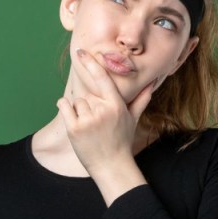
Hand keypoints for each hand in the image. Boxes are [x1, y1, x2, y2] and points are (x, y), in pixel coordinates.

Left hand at [55, 49, 156, 175]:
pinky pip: (64, 106)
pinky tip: (73, 119)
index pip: (102, 78)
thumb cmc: (122, 141)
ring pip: (76, 101)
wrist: (111, 166)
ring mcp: (87, 120)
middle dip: (89, 105)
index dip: (91, 63)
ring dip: (78, 110)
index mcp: (116, 105)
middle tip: (97, 123)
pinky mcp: (74, 129)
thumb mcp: (133, 119)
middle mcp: (102, 111)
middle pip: (86, 94)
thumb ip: (141, 99)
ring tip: (89, 127)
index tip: (81, 52)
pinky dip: (64, 108)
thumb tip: (153, 83)